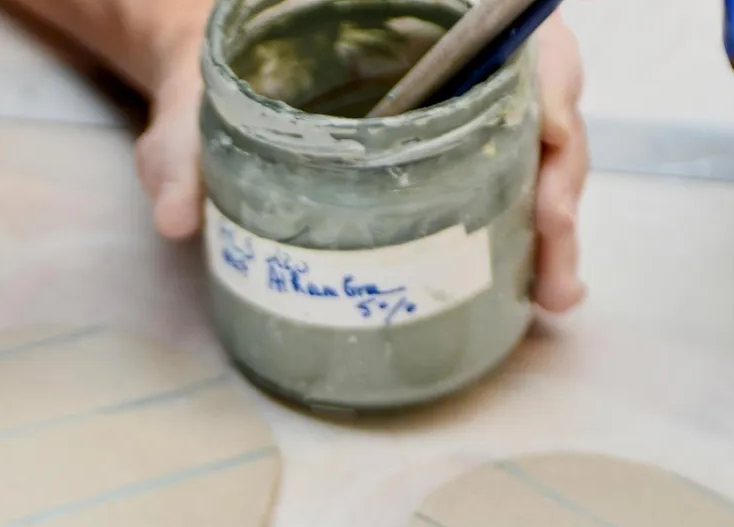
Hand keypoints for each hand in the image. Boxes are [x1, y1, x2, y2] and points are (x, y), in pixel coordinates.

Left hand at [135, 13, 590, 312]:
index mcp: (410, 13)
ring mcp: (454, 111)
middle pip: (537, 100)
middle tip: (553, 244)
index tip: (547, 137)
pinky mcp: (446, 159)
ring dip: (552, 222)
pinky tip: (533, 289)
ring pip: (533, 150)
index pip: (510, 32)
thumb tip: (174, 215)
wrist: (202, 80)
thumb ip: (181, 150)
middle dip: (559, 175)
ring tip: (552, 292)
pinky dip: (526, 236)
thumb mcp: (189, 103)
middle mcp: (447, 56)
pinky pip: (505, 186)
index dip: (547, 79)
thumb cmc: (210, 71)